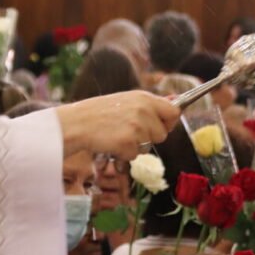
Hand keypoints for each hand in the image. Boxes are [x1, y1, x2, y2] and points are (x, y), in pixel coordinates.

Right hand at [56, 91, 179, 158]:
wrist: (78, 122)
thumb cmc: (100, 112)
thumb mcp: (127, 100)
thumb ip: (150, 104)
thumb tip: (175, 101)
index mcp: (144, 98)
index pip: (174, 112)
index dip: (169, 122)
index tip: (160, 126)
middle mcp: (144, 111)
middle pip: (162, 134)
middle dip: (149, 137)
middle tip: (130, 132)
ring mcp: (137, 127)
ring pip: (148, 147)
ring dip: (135, 146)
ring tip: (118, 135)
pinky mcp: (128, 143)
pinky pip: (134, 156)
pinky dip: (124, 154)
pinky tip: (112, 143)